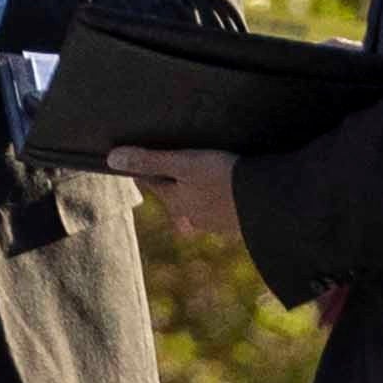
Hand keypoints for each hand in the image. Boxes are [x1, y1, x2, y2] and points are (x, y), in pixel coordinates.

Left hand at [112, 145, 240, 245]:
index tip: (135, 164)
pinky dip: (222, 204)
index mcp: (178, 201)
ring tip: (199, 185)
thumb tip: (111, 159)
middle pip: (177, 199)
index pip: (153, 183)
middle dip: (172, 187)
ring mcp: (219, 223)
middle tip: (168, 174)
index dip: (144, 170)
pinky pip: (225, 213)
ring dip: (197, 198)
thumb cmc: (225, 180)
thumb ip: (150, 160)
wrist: (271, 203)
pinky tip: (229, 198)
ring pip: (200, 209)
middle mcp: (195, 217)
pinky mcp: (241, 224)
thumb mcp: (185, 164)